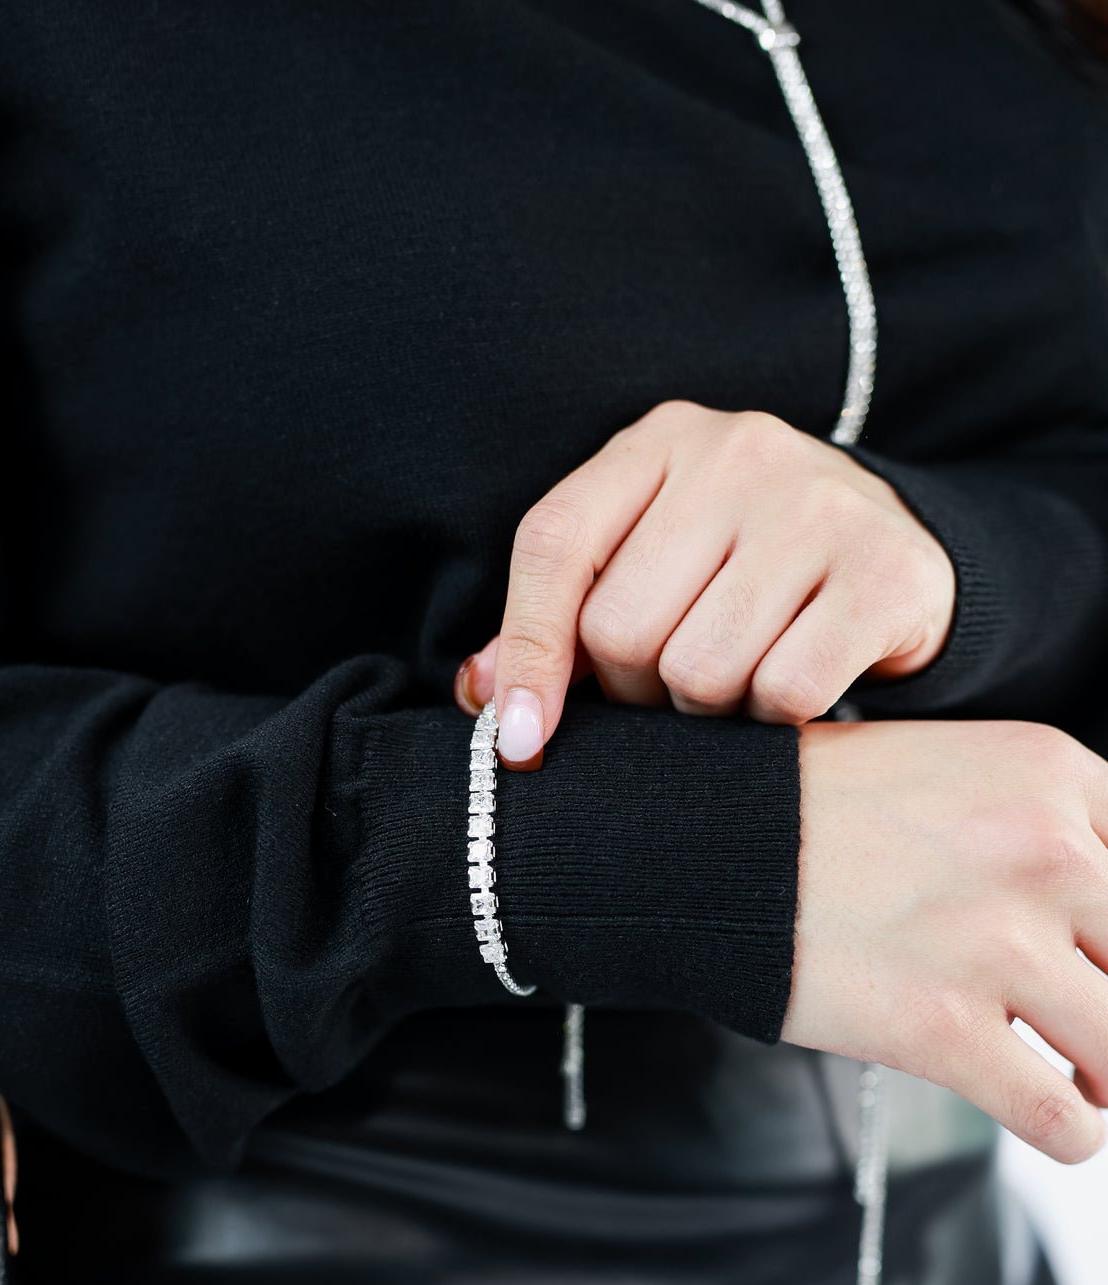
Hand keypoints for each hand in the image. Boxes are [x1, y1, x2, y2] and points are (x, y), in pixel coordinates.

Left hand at [453, 402, 955, 767]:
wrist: (901, 548)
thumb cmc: (745, 565)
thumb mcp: (650, 560)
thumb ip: (561, 619)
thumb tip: (483, 694)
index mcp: (659, 443)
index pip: (554, 545)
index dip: (528, 652)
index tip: (521, 740)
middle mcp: (737, 455)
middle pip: (622, 629)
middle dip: (636, 688)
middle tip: (673, 684)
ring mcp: (817, 507)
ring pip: (699, 672)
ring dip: (707, 710)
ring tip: (739, 676)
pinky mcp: (884, 573)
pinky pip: (785, 692)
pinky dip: (776, 720)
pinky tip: (790, 688)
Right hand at [789, 717, 1107, 1162]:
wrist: (697, 845)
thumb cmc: (810, 807)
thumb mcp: (951, 768)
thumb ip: (1041, 820)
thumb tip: (1097, 911)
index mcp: (1052, 773)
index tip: (1101, 955)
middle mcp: (1047, 851)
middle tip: (1091, 1021)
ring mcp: (998, 942)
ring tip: (1086, 1080)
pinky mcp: (942, 1028)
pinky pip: (1062, 1119)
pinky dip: (1071, 1133)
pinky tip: (1049, 1116)